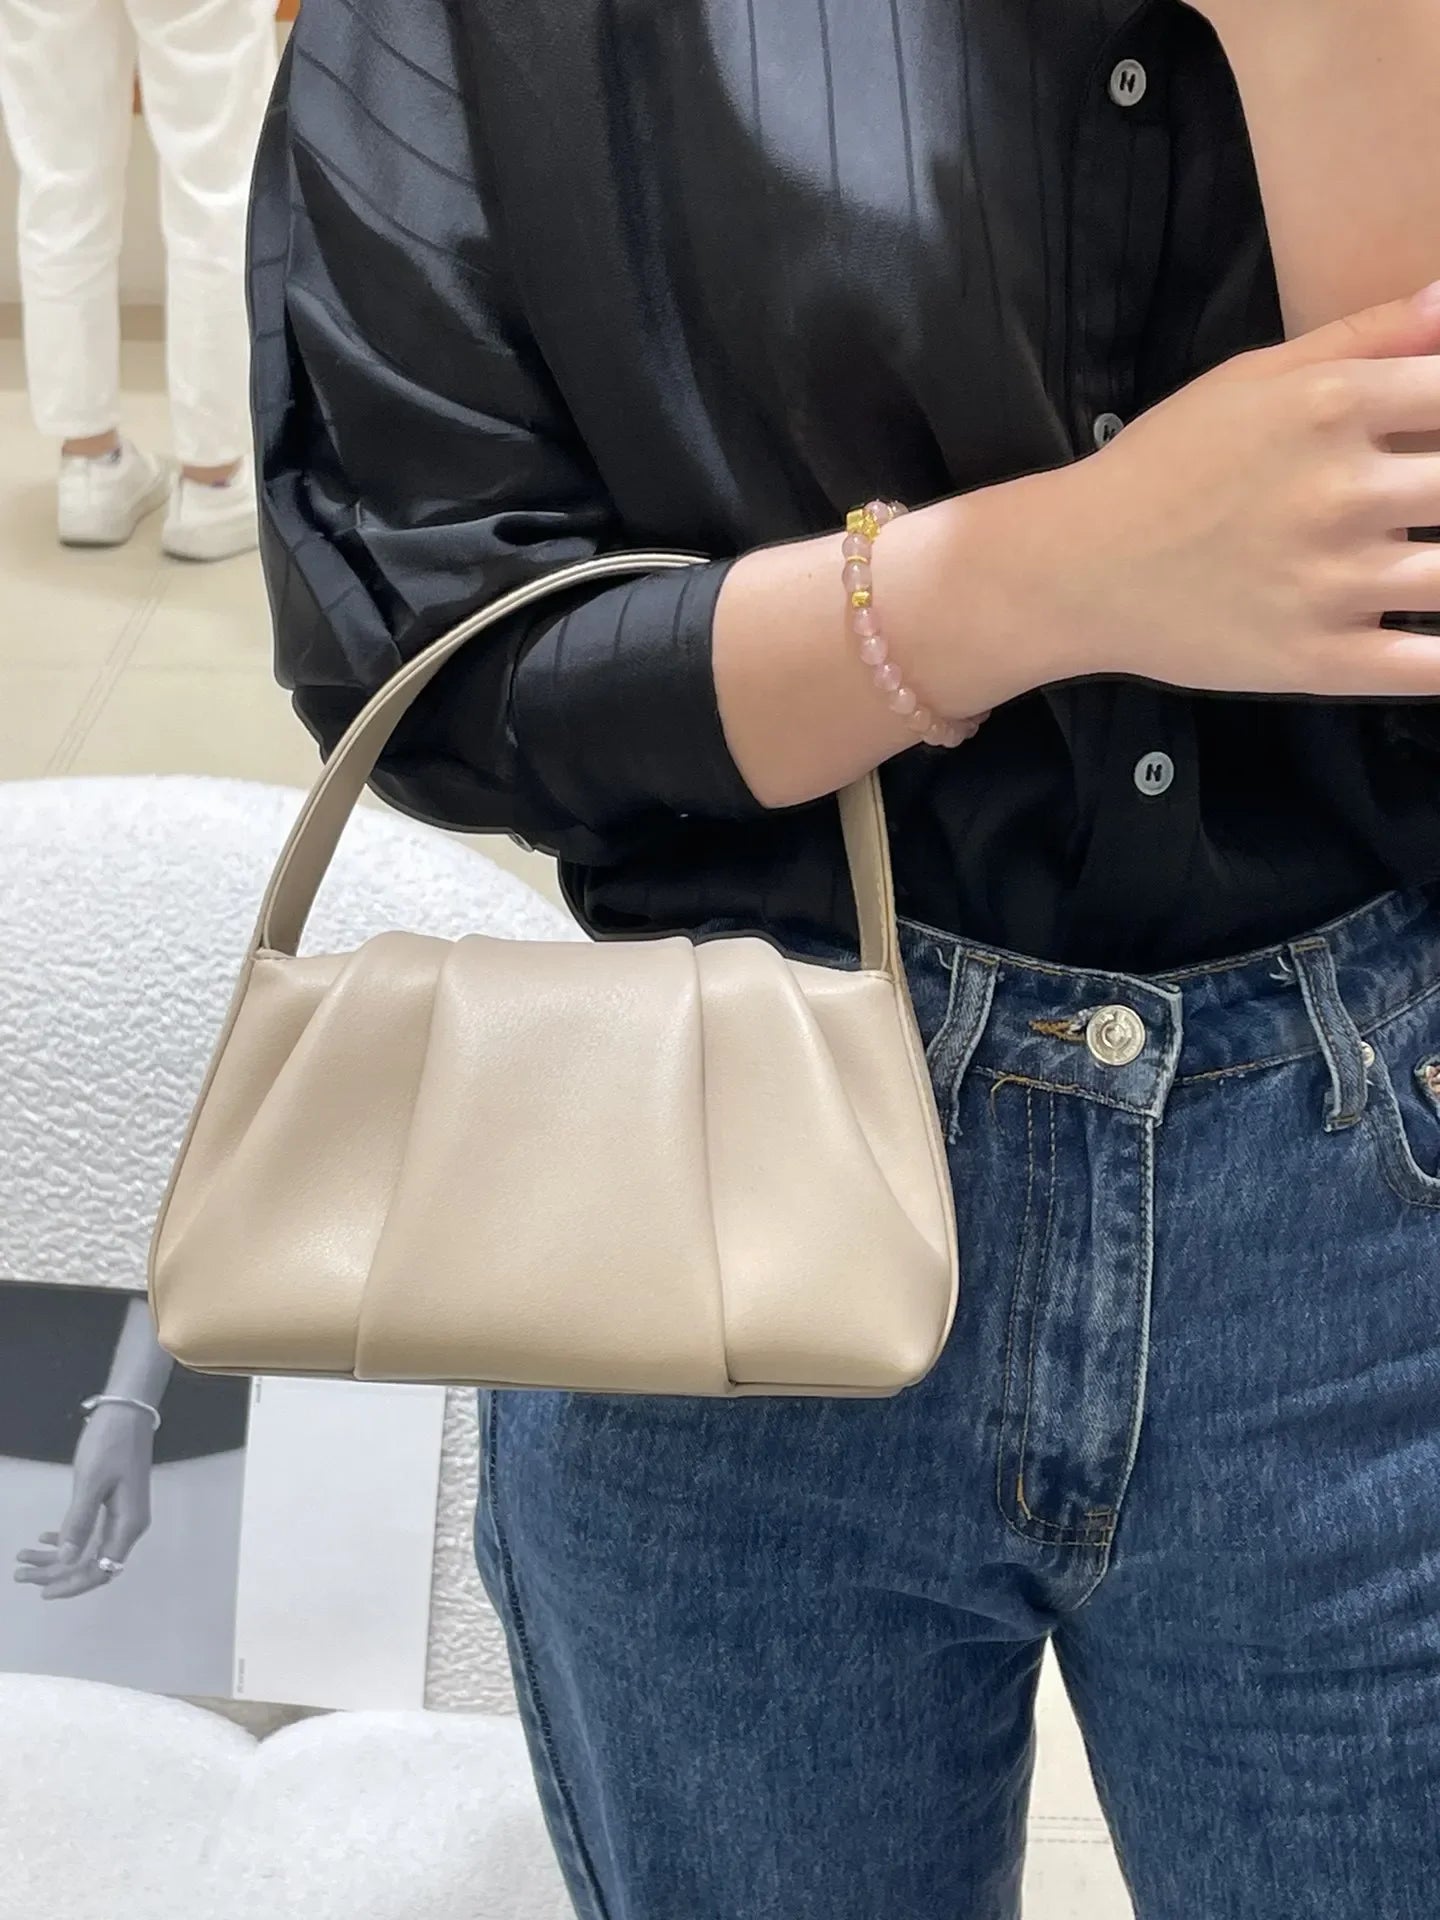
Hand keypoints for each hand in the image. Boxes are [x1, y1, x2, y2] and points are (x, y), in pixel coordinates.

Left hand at [13, 1405, 154, 1600]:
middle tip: (20, 1574)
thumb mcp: (90, 1483)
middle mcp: (128, 1525)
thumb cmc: (110, 1445)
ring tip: (23, 1558)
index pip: (101, 1569)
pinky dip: (66, 1537)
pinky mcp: (113, 1504)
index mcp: (128, 1524)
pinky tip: (43, 1537)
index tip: (43, 1591)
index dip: (73, 1584)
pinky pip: (89, 1531)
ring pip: (86, 1548)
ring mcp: (121, 1515)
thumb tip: (67, 1561)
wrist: (126, 1412)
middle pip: (91, 1563)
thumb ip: (79, 1522)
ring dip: (55, 1557)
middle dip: (56, 1572)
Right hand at [946, 284, 1439, 704]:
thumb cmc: (1165, 467)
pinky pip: (1424, 667)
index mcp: (1333, 406)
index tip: (1439, 438)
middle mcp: (1343, 491)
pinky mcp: (1317, 660)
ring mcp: (1333, 583)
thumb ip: (1363, 336)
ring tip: (1428, 554)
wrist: (1075, 569)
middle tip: (1427, 501)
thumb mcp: (1253, 377)